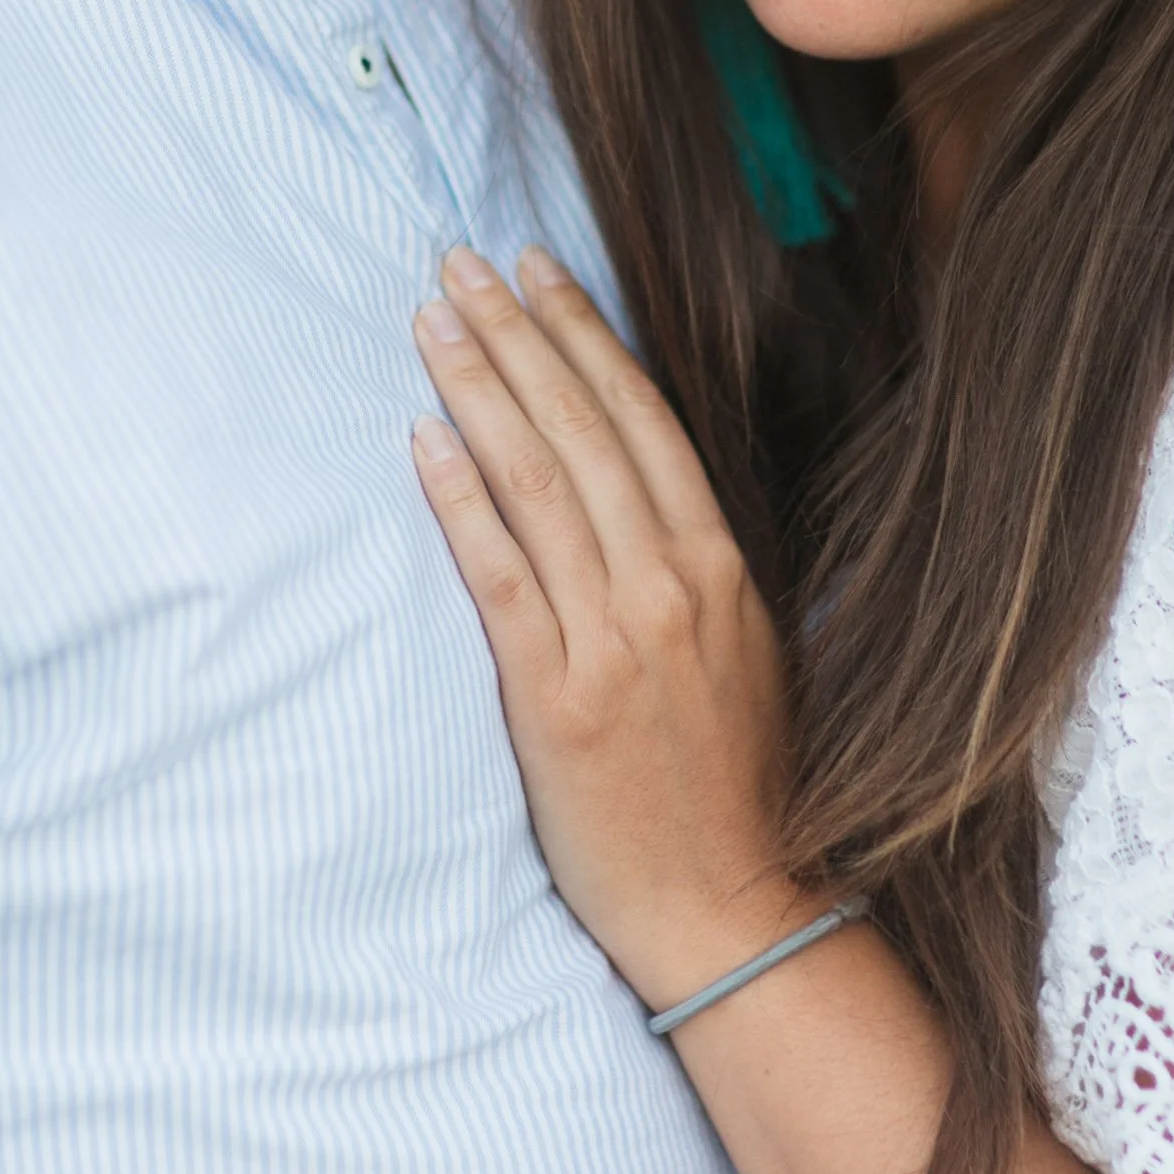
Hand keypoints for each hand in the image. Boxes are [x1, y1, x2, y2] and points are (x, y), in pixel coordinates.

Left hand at [410, 244, 807, 1013]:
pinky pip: (501, 577)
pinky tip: (425, 437)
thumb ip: (694, 570)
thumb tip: (639, 492)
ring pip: (537, 482)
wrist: (738, 911)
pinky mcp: (556, 700)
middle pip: (581, 428)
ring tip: (432, 321)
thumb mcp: (748, 653)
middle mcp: (671, 586)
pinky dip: (461, 499)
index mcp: (722, 567)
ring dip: (479, 388)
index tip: (536, 271)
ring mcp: (614, 640)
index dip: (582, 334)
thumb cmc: (740, 789)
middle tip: (459, 262)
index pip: (641, 418)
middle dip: (516, 333)